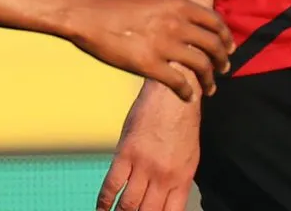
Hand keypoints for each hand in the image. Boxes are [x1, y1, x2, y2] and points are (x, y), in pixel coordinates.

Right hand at [64, 0, 233, 100]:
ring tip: (211, 88)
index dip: (225, 36)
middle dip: (222, 59)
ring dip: (209, 79)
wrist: (89, 14)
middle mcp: (177, 23)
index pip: (214, 21)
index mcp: (179, 4)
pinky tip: (189, 97)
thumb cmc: (117, 2)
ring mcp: (164, 44)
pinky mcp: (148, 64)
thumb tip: (187, 14)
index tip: (229, 46)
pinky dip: (187, 92)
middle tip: (224, 68)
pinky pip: (177, 82)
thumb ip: (173, 6)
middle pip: (213, 44)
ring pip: (200, 64)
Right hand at [97, 81, 199, 210]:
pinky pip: (111, 187)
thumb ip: (177, 181)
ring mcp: (144, 165)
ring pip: (127, 206)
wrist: (174, 91)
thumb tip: (167, 204)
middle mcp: (164, 176)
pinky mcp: (126, 154)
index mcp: (182, 177)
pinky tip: (101, 209)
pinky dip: (103, 203)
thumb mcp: (189, 154)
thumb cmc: (183, 122)